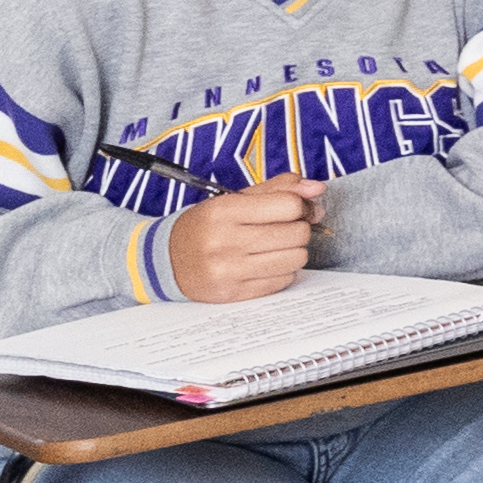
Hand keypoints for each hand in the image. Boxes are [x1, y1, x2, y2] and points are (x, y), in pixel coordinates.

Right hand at [167, 180, 322, 304]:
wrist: (166, 260)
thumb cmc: (207, 226)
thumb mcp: (234, 199)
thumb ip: (279, 189)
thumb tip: (317, 189)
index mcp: (224, 211)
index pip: (288, 206)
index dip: (302, 206)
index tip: (299, 209)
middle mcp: (224, 241)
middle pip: (297, 233)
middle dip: (299, 229)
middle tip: (285, 228)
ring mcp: (228, 270)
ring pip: (296, 259)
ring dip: (294, 251)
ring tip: (276, 247)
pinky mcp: (233, 294)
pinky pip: (283, 281)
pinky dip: (283, 271)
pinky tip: (265, 264)